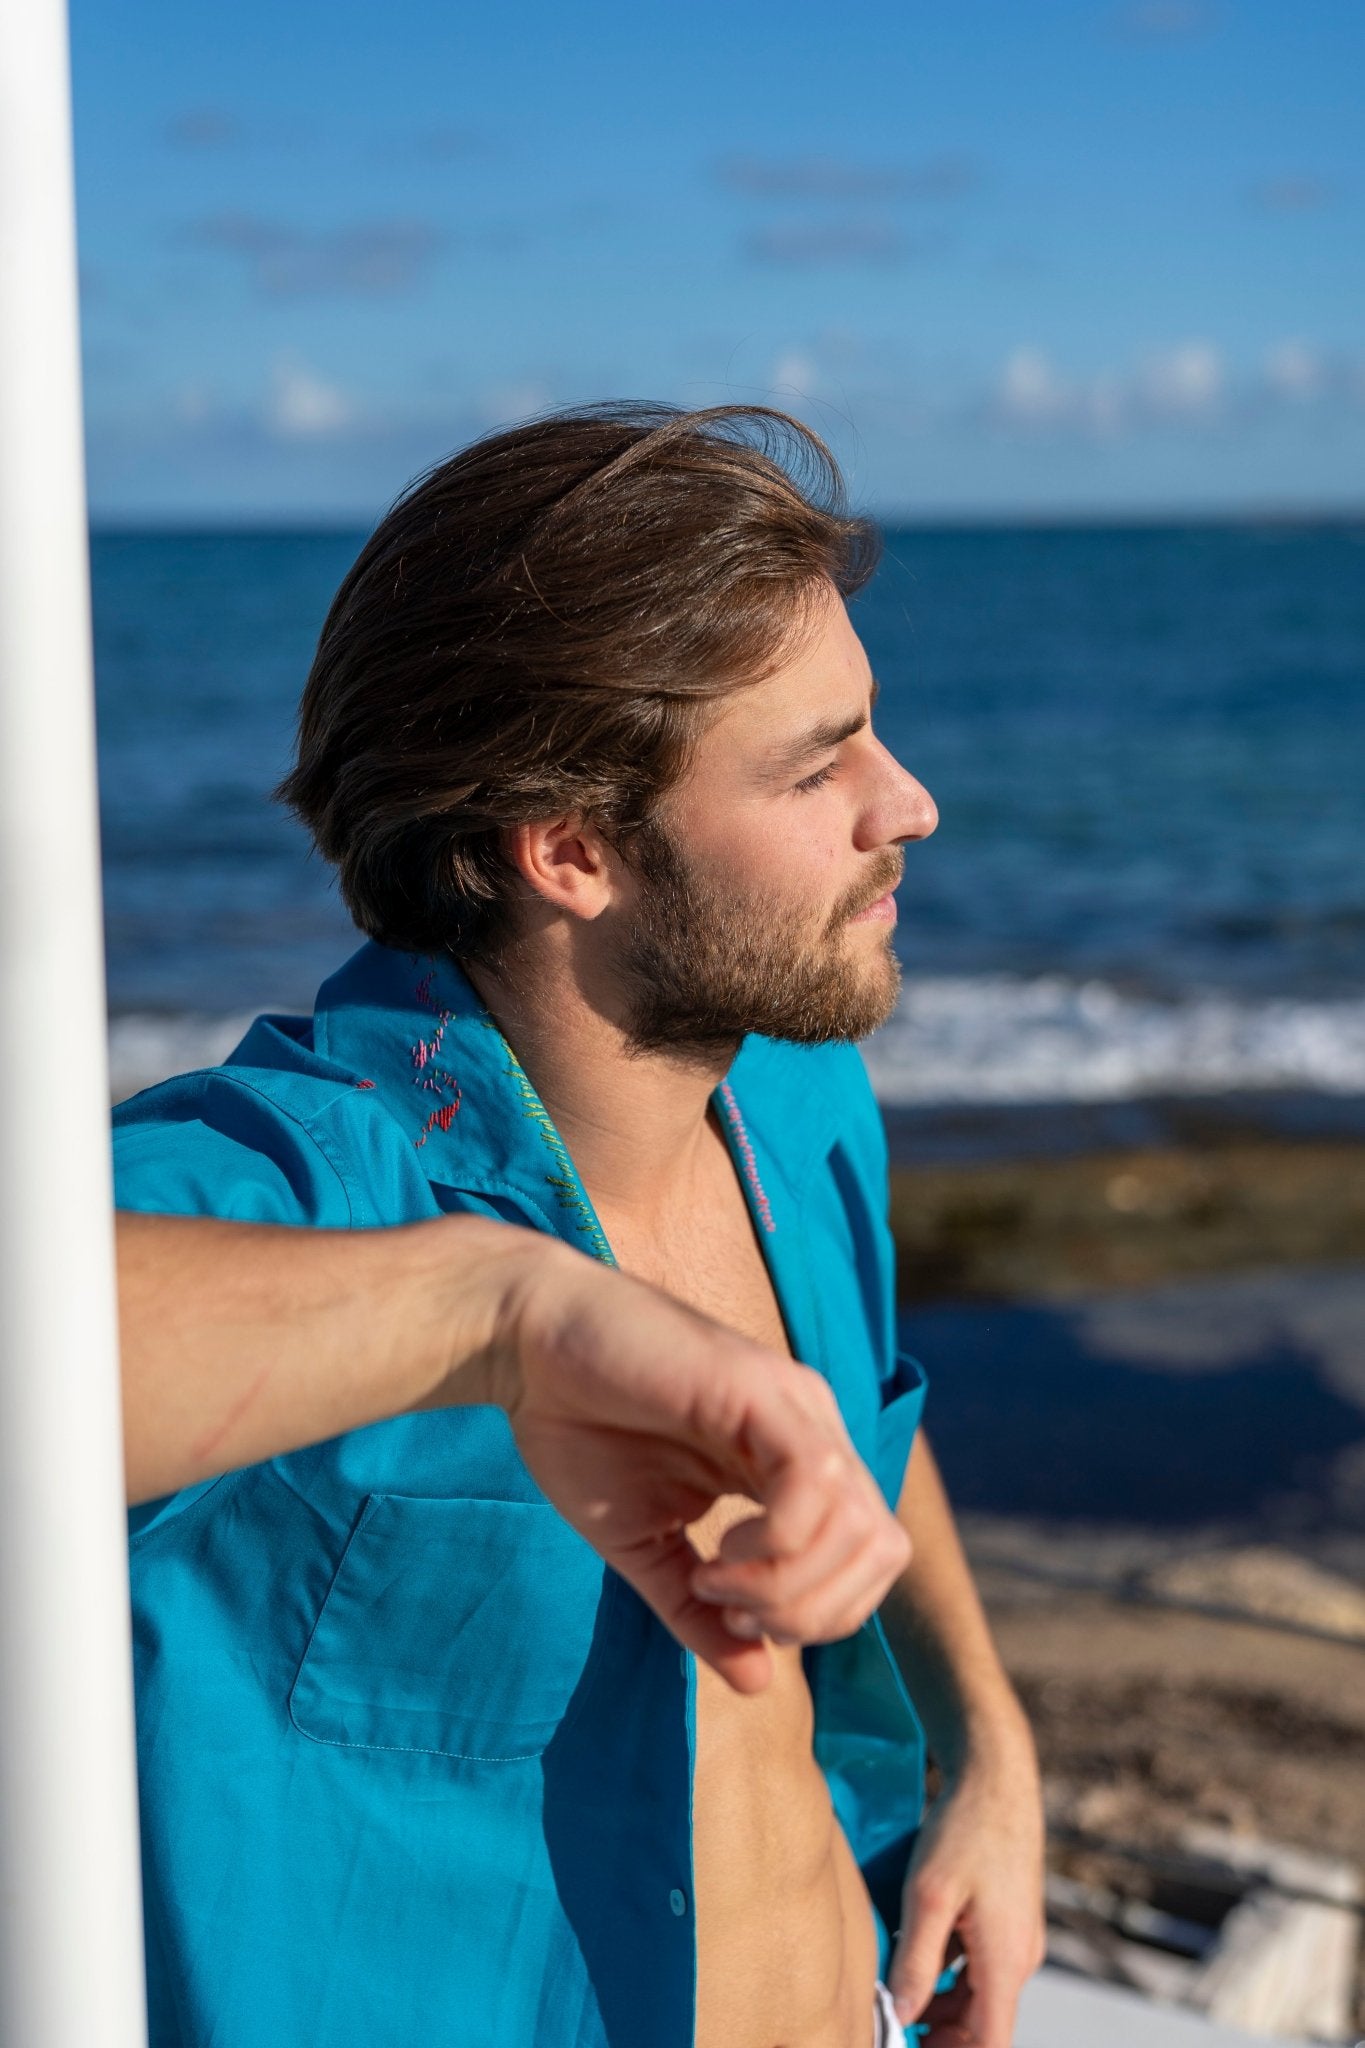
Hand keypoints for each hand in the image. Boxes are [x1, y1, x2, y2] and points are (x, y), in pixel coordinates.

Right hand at [495, 1241, 911, 1693]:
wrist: (528, 1343)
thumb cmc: (580, 1428)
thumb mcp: (646, 1544)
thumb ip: (700, 1611)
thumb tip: (762, 1686)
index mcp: (793, 1463)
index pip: (866, 1561)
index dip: (812, 1615)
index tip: (725, 1614)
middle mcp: (811, 1432)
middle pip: (882, 1550)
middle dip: (811, 1612)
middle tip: (728, 1610)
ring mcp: (794, 1407)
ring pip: (861, 1526)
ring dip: (788, 1586)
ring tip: (711, 1579)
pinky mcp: (761, 1391)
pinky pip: (817, 1485)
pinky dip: (776, 1545)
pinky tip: (717, 1550)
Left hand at [888, 1730, 1046, 2046]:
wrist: (997, 1775)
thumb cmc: (965, 1829)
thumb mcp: (928, 1896)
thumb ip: (916, 1961)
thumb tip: (903, 2015)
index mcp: (1006, 1961)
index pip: (990, 2043)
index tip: (913, 2045)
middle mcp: (1020, 1958)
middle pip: (983, 2024)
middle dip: (941, 2033)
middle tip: (893, 2022)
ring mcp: (1018, 1939)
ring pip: (979, 1995)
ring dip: (941, 2004)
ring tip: (894, 1991)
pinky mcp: (1009, 1921)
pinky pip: (980, 1966)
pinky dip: (949, 1973)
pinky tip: (914, 1953)